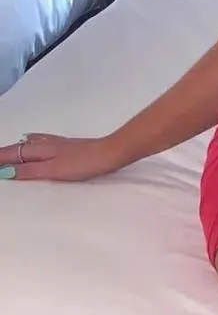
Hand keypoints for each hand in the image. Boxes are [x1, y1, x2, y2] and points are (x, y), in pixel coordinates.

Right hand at [0, 133, 125, 180]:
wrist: (110, 153)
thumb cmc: (82, 163)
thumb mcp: (52, 170)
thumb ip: (30, 171)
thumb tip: (5, 172)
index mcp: (41, 149)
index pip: (14, 153)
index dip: (1, 158)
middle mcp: (47, 143)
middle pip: (20, 147)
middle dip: (5, 152)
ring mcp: (58, 143)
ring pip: (30, 143)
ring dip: (17, 148)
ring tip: (7, 152)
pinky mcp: (68, 146)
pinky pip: (41, 142)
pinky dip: (30, 143)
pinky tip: (34, 142)